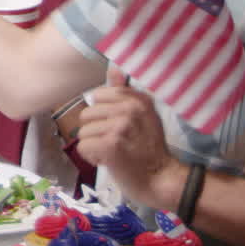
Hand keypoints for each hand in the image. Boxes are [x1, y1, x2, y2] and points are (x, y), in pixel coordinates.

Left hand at [75, 67, 181, 205]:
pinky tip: (109, 161)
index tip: (118, 126)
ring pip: (83, 132)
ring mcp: (120, 127)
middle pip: (87, 114)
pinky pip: (83, 147)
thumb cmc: (148, 148)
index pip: (98, 95)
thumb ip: (124, 92)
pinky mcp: (110, 145)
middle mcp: (130, 109)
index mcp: (138, 99)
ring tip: (114, 152)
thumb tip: (113, 67)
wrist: (161, 179)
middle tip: (116, 142)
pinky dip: (92, 157)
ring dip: (94, 146)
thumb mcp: (142, 115)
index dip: (102, 114)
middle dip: (96, 131)